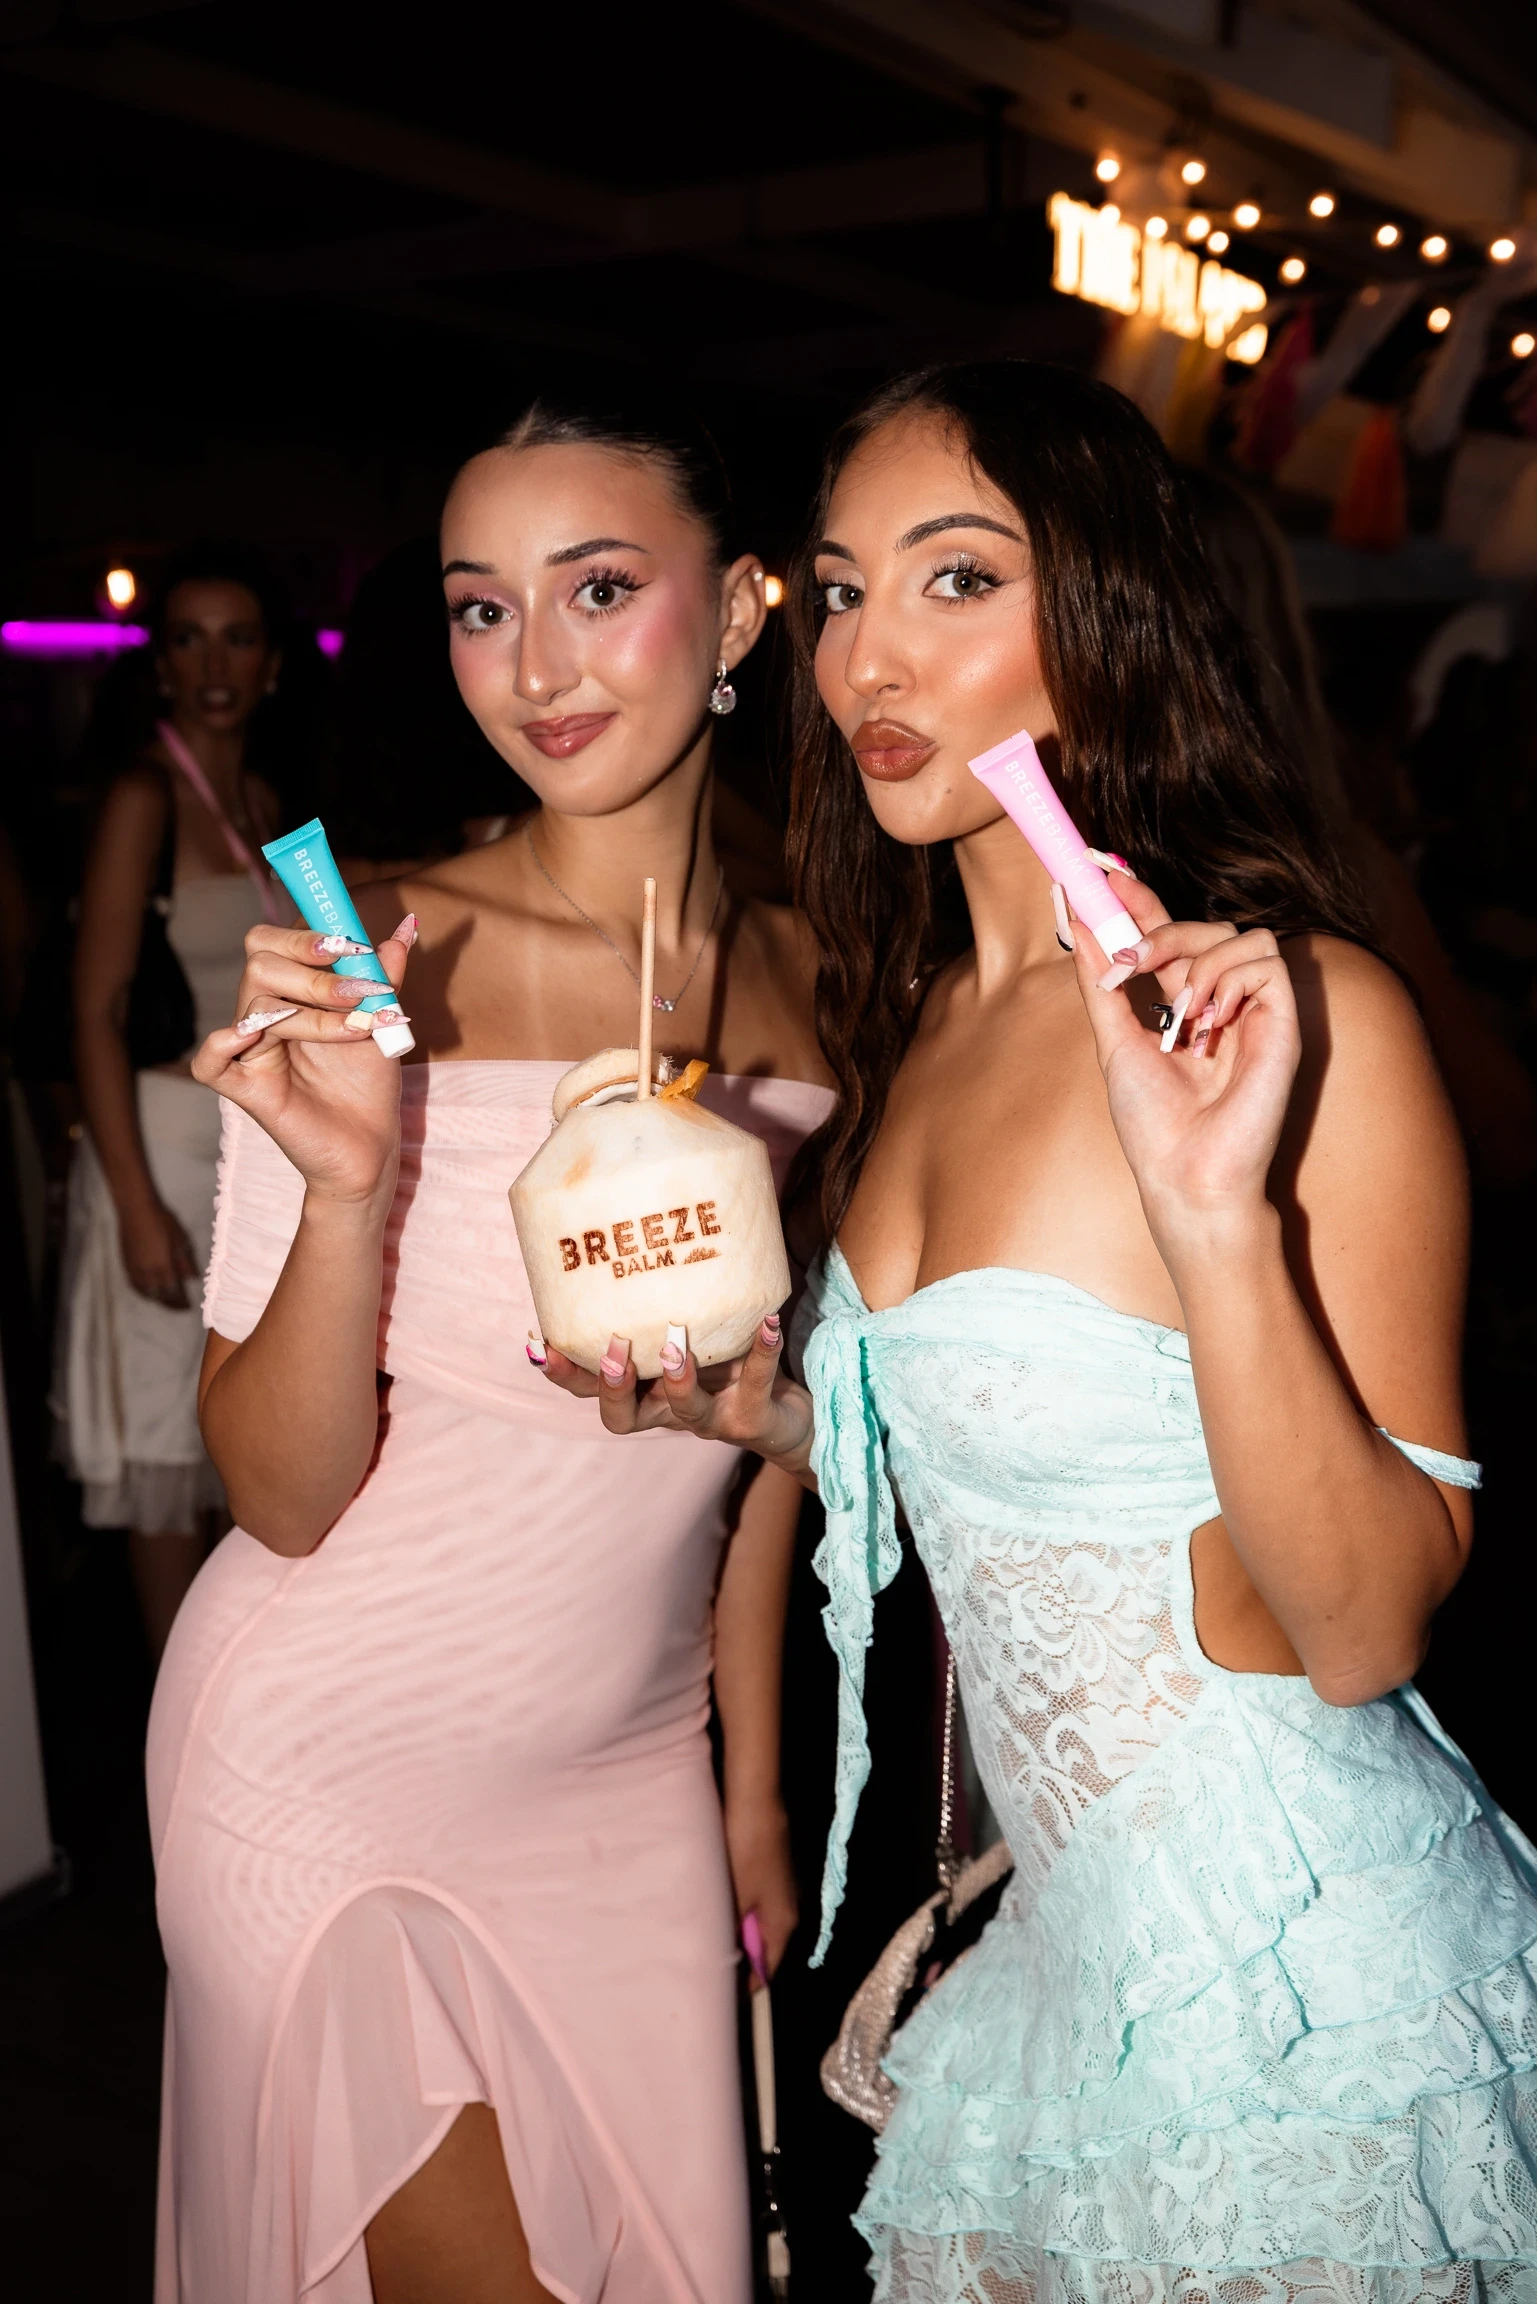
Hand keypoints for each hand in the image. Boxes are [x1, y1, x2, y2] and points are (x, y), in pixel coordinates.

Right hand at [119, 1196, 198, 1306]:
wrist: (136, 1209)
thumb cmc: (162, 1221)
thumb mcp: (181, 1240)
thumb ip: (186, 1262)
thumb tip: (192, 1278)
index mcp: (164, 1267)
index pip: (174, 1293)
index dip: (181, 1302)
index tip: (189, 1306)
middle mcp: (148, 1273)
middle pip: (160, 1296)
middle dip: (171, 1303)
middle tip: (180, 1306)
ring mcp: (135, 1270)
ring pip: (146, 1293)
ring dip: (158, 1299)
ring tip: (167, 1301)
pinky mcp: (126, 1265)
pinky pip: (135, 1286)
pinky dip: (144, 1292)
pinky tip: (149, 1291)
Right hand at [191, 920, 414, 1209]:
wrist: (372, 1146)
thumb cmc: (369, 1083)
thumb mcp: (382, 1019)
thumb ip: (385, 974)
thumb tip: (407, 927)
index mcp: (290, 992)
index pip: (272, 941)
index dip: (304, 935)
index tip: (349, 945)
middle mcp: (264, 1014)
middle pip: (259, 962)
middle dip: (314, 972)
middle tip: (360, 991)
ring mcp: (251, 1051)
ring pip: (257, 1005)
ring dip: (314, 1013)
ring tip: (360, 1029)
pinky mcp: (244, 1088)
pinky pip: (209, 1061)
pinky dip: (222, 1044)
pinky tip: (254, 1038)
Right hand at [539, 1312, 814, 1477]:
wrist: (786, 1418)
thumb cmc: (726, 1363)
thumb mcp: (689, 1331)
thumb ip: (663, 1296)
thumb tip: (647, 1218)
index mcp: (643, 1390)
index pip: (587, 1389)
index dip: (563, 1373)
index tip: (541, 1341)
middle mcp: (668, 1410)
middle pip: (622, 1418)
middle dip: (611, 1388)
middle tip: (610, 1352)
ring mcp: (711, 1417)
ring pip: (686, 1410)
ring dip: (678, 1380)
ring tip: (675, 1345)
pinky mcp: (753, 1417)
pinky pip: (756, 1384)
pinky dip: (761, 1352)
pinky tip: (768, 1322)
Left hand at [724, 1794, 797, 1986]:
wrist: (755, 1800)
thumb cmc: (745, 1850)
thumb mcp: (734, 1896)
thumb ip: (731, 1933)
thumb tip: (724, 1963)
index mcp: (783, 1923)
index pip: (767, 1969)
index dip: (745, 1985)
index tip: (719, 1993)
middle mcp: (787, 1911)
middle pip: (763, 1948)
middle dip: (738, 1958)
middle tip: (707, 1965)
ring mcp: (780, 1891)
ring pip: (755, 1925)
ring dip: (734, 1933)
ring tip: (706, 1938)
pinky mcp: (769, 1874)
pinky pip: (753, 1906)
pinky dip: (736, 1912)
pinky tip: (714, 1908)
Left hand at [1067, 870, 1301, 1241]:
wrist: (1186, 1176)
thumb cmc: (1153, 1125)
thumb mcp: (1113, 1042)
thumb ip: (1099, 981)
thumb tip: (1075, 920)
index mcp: (1182, 1003)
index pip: (1167, 932)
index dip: (1139, 899)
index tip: (1104, 871)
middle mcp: (1222, 1000)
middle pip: (1205, 923)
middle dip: (1161, 930)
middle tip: (1129, 964)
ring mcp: (1255, 1010)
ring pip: (1239, 934)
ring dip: (1197, 963)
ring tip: (1181, 1020)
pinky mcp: (1285, 1021)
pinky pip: (1266, 960)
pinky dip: (1232, 980)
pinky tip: (1212, 1022)